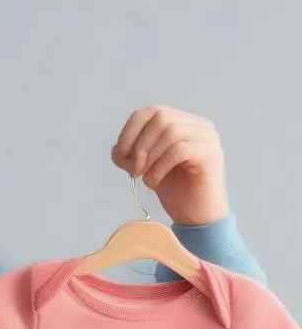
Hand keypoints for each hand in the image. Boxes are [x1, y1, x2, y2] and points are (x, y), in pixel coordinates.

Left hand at [110, 105, 229, 226]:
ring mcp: (208, 138)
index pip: (152, 111)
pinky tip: (154, 182)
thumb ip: (132, 155)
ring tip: (145, 177)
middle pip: (160, 117)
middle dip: (138, 144)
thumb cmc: (174, 191)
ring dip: (149, 156)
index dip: (130, 131)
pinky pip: (179, 149)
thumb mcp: (146, 168)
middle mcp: (198, 125)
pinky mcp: (211, 154)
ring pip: (170, 131)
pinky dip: (159, 166)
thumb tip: (117, 148)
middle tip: (133, 170)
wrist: (195, 217)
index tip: (121, 156)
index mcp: (183, 123)